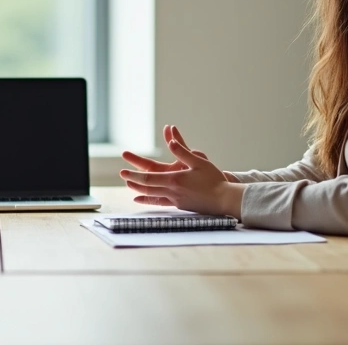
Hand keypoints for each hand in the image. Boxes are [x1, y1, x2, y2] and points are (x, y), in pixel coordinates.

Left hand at [118, 125, 244, 217]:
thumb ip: (182, 151)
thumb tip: (170, 141)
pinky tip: (142, 199)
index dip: (134, 175)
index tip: (123, 172)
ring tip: (130, 185)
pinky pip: (160, 203)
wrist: (224, 200)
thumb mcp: (198, 161)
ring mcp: (176, 200)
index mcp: (175, 179)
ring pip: (152, 196)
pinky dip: (149, 200)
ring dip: (140, 190)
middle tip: (122, 176)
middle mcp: (172, 191)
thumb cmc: (213, 179)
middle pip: (147, 187)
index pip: (149, 178)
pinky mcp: (181, 206)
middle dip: (133, 181)